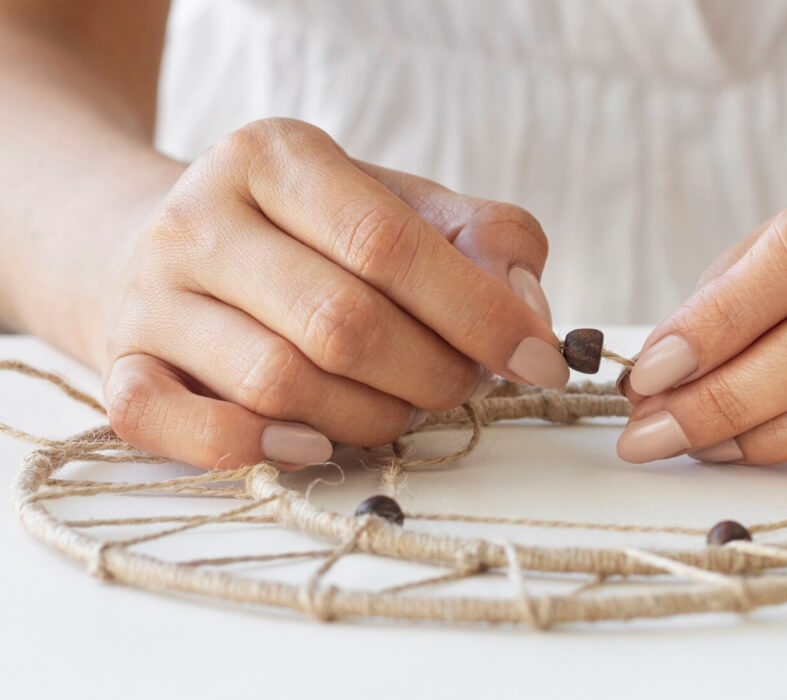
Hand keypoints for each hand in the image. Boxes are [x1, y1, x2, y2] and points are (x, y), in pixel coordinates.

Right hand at [101, 118, 566, 469]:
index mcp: (275, 157)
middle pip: (342, 324)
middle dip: (431, 373)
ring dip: (370, 416)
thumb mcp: (395, 204)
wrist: (150, 244)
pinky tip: (314, 440)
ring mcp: (151, 297)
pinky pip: (180, 427)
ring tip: (399, 403)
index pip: (388, 243)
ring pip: (280, 384)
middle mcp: (199, 218)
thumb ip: (482, 238)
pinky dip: (257, 447)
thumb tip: (533, 310)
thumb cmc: (304, 235)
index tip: (539, 358)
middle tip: (462, 383)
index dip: (480, 312)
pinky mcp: (118, 368)